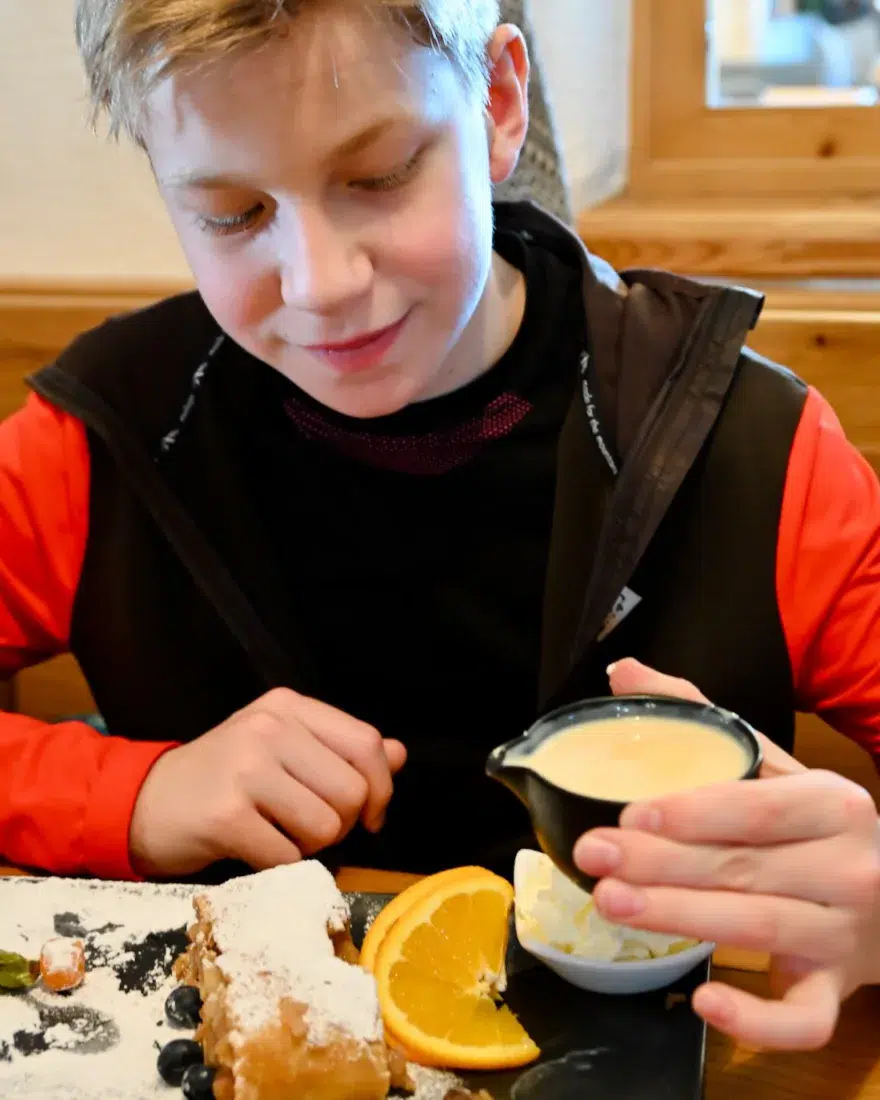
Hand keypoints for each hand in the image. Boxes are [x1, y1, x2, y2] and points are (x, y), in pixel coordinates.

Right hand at [129, 688, 405, 876]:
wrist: (141, 802)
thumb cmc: (223, 777)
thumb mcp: (282, 749)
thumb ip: (341, 751)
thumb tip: (400, 754)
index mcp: (287, 706)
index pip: (367, 743)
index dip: (381, 788)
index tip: (370, 815)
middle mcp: (268, 728)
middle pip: (353, 792)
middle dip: (341, 825)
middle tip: (306, 827)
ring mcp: (245, 768)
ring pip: (326, 827)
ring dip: (310, 847)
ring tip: (277, 834)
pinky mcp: (225, 815)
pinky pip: (287, 857)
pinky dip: (278, 866)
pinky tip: (252, 849)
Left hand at [573, 658, 879, 1050]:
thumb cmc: (816, 825)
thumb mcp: (773, 765)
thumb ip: (700, 718)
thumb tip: (623, 672)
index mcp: (832, 803)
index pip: (758, 807)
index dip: (695, 813)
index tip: (630, 815)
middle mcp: (849, 867)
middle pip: (745, 868)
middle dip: (662, 865)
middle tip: (594, 857)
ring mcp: (846, 934)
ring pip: (759, 930)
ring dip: (680, 920)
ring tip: (611, 902)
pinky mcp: (839, 990)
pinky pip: (806, 1018)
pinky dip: (759, 1020)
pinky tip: (704, 999)